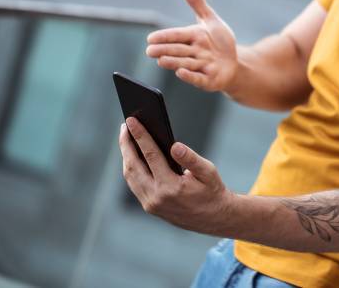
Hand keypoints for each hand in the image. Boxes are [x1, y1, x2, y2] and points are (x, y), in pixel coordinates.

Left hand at [119, 117, 234, 233]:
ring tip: (127, 137)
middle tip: (125, 125)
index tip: (131, 121)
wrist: (213, 218)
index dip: (140, 136)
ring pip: (130, 176)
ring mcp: (150, 204)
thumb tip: (175, 145)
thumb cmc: (212, 191)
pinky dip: (131, 167)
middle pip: (133, 166)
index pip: (150, 156)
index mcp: (171, 187)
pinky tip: (133, 155)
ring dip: (126, 155)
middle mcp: (156, 197)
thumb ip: (191, 159)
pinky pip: (134, 183)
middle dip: (126, 144)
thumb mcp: (209, 172)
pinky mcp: (149, 206)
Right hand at [146, 0, 237, 90]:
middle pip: (178, 50)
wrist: (233, 63)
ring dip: (173, 62)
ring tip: (161, 60)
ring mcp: (200, 67)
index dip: (164, 37)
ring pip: (185, 63)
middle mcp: (194, 53)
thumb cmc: (218, 41)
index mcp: (192, 37)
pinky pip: (198, 78)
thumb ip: (196, 2)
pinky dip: (190, 76)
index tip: (150, 38)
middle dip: (164, 50)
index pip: (176, 36)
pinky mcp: (208, 80)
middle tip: (150, 51)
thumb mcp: (210, 19)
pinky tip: (180, 73)